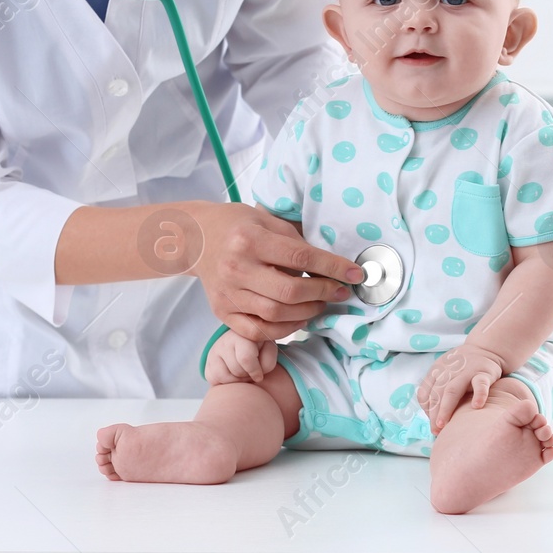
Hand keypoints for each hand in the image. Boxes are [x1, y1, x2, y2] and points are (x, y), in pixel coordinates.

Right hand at [188, 201, 364, 342]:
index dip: (332, 268)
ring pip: (275, 315)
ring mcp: (227, 294)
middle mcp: (236, 268)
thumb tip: (332, 266)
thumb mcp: (267, 220)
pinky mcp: (222, 312)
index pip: (300, 257)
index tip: (355, 274)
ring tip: (320, 304)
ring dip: (306, 313)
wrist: (197, 238)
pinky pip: (257, 332)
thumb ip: (296, 242)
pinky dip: (283, 330)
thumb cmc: (238, 225)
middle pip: (289, 292)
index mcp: (250, 239)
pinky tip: (297, 319)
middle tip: (339, 292)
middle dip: (322, 293)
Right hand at [204, 331, 277, 384]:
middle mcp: (224, 341)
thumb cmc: (259, 348)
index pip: (245, 358)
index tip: (260, 375)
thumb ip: (268, 362)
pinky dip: (226, 383)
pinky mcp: (207, 364)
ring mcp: (213, 352)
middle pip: (237, 371)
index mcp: (241, 334)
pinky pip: (214, 380)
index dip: (255, 371)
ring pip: (225, 377)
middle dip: (247, 376)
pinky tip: (233, 374)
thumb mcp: (269, 349)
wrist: (243, 343)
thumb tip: (256, 377)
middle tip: (251, 371)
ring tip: (243, 372)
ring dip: (238, 380)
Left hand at [417, 344, 506, 432]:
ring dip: (446, 408)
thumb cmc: (463, 369)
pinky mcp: (484, 373)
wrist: (486, 349)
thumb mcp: (445, 374)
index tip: (432, 424)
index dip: (426, 410)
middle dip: (434, 413)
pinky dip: (479, 395)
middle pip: (437, 393)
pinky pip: (480, 384)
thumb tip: (432, 420)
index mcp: (436, 371)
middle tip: (435, 431)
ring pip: (452, 389)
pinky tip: (476, 407)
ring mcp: (466, 371)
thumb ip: (437, 391)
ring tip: (444, 425)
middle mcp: (448, 371)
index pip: (425, 392)